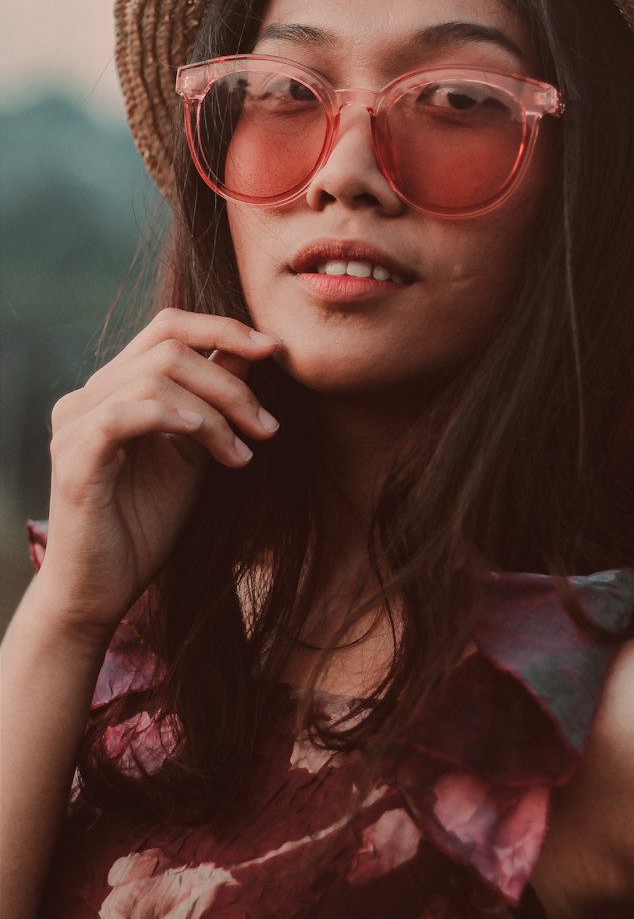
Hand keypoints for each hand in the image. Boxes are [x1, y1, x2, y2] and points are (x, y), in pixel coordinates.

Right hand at [36, 308, 280, 638]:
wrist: (103, 590)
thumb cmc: (146, 523)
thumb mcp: (194, 452)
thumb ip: (213, 402)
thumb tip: (251, 352)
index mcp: (114, 388)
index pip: (168, 328)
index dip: (224, 328)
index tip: (275, 349)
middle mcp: (88, 396)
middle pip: (169, 347)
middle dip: (232, 382)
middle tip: (268, 428)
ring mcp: (75, 424)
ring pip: (155, 377)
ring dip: (216, 411)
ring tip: (244, 453)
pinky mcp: (74, 459)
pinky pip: (123, 415)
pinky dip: (174, 418)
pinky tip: (209, 441)